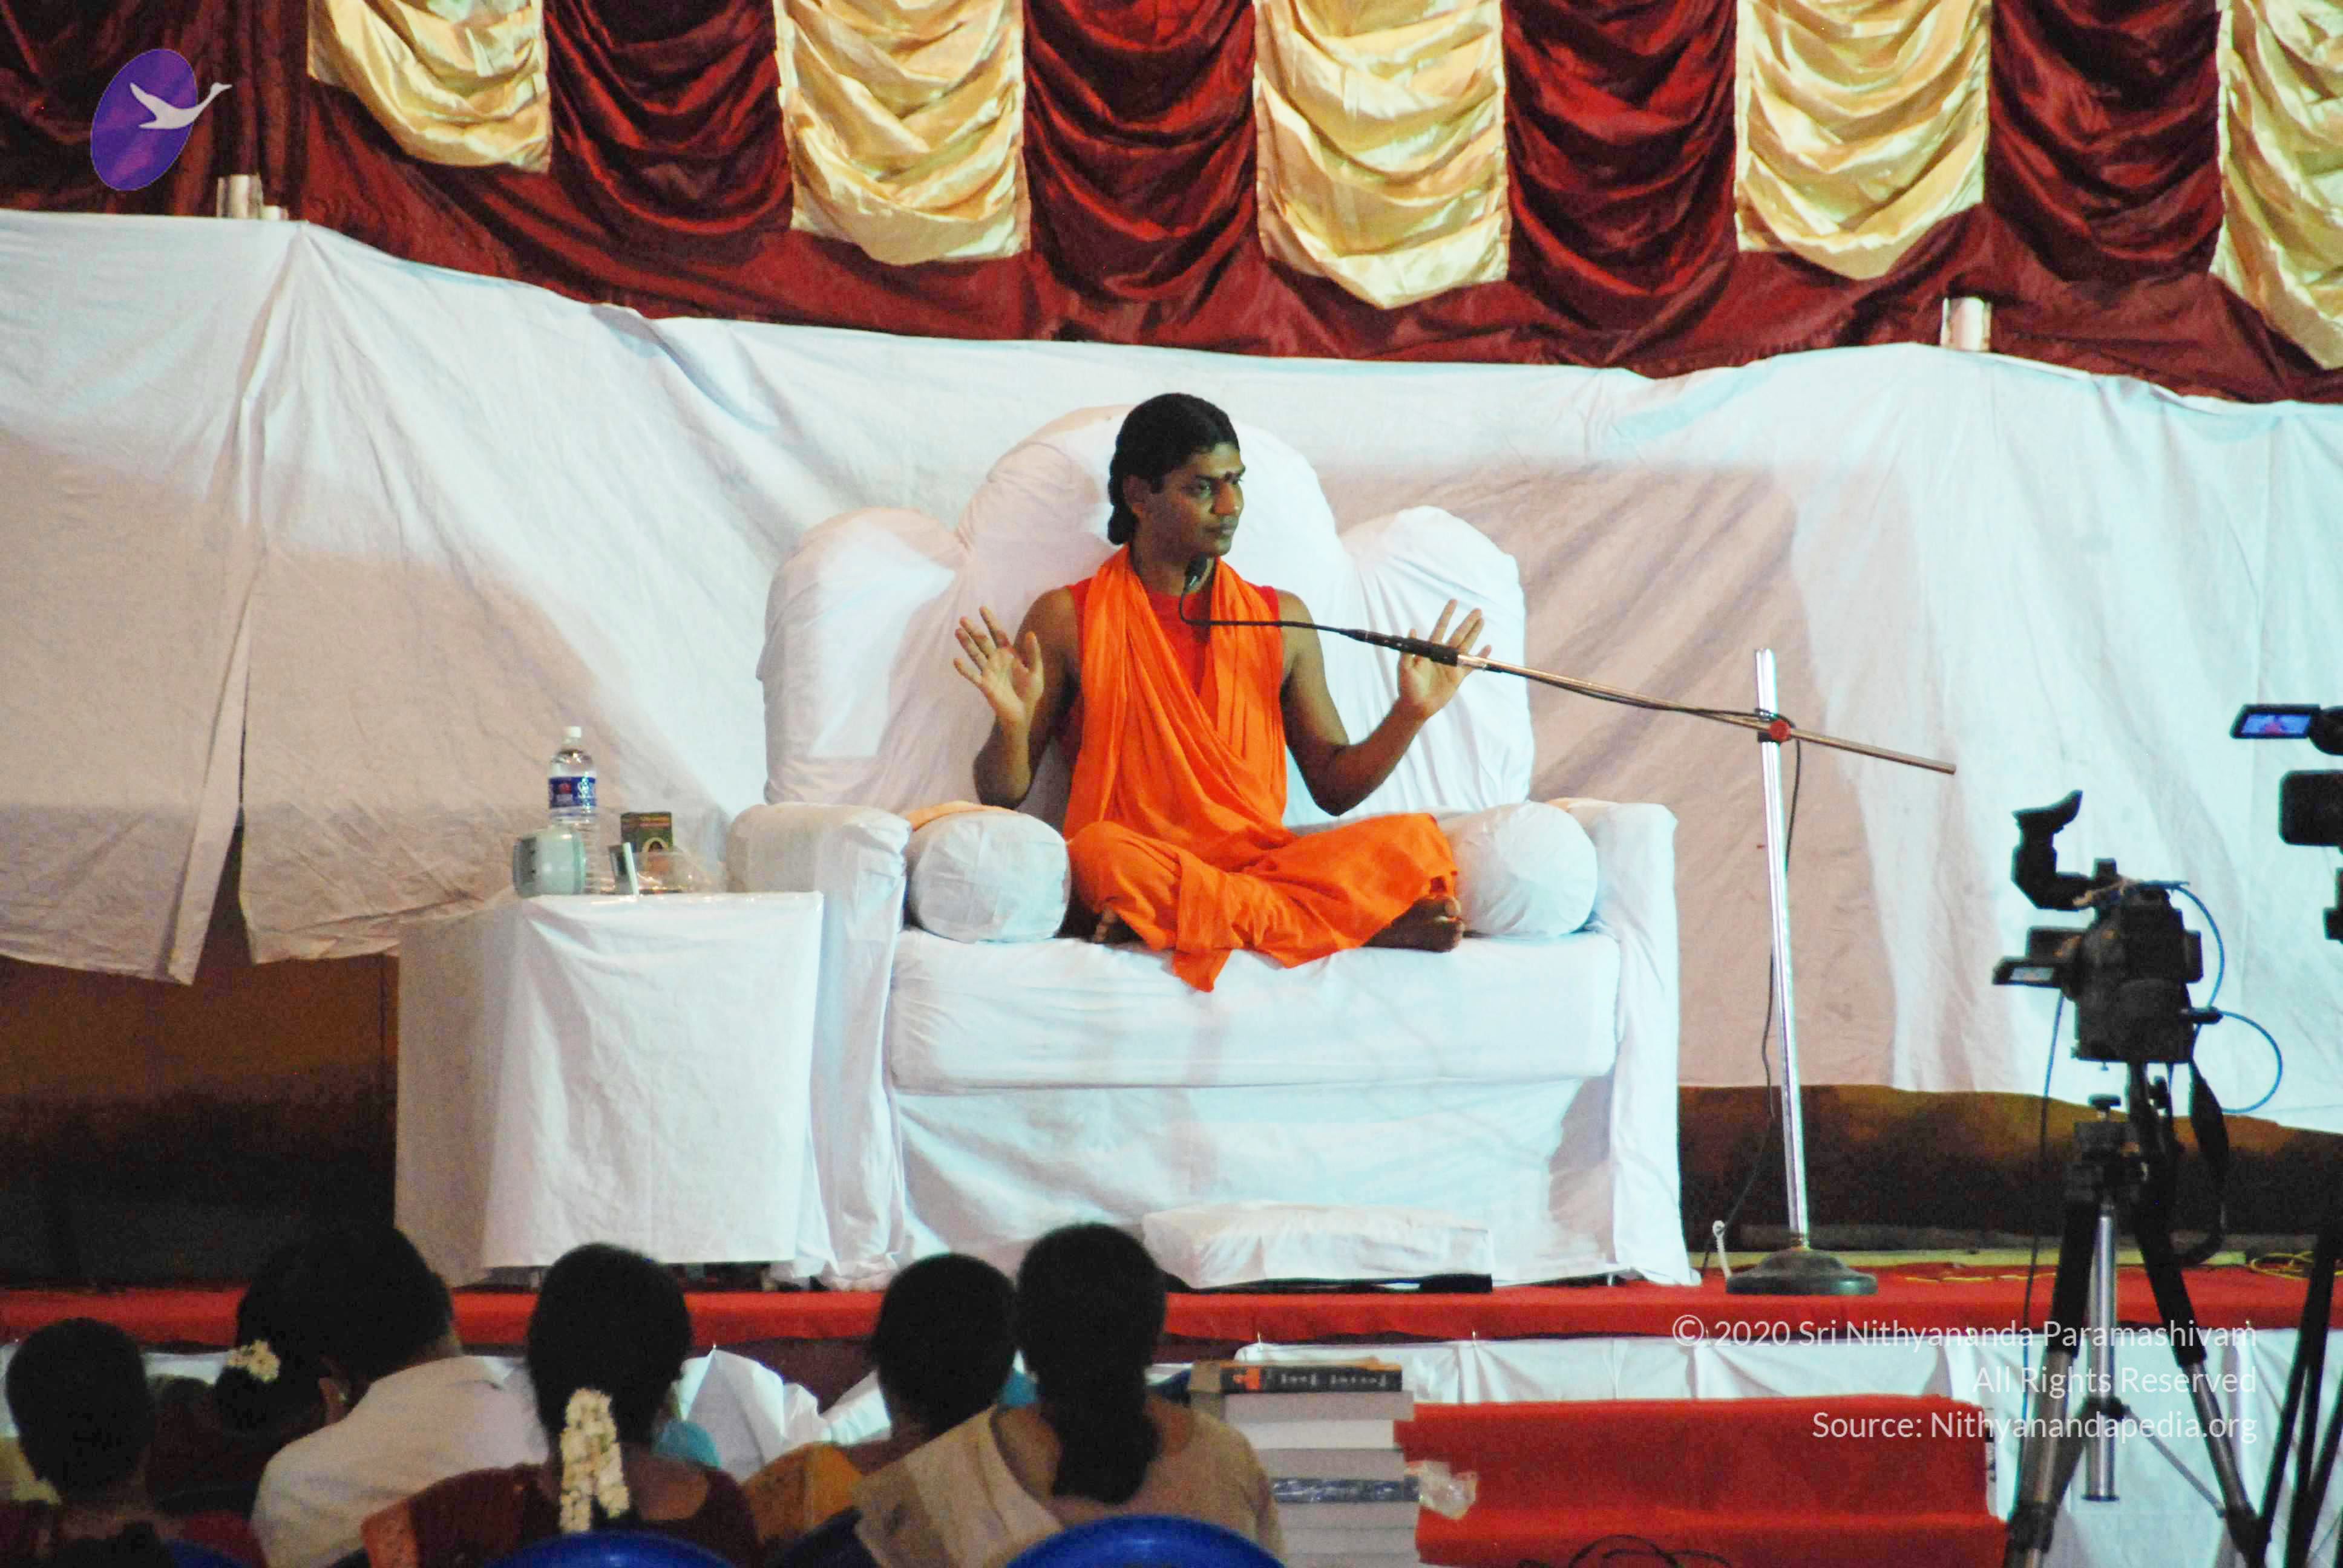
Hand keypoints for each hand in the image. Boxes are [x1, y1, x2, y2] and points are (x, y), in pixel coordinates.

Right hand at [952, 607, 1045, 730]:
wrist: (1024, 712)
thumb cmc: (1030, 691)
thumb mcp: (1036, 670)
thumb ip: (1033, 653)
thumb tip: (1031, 633)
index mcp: (1008, 654)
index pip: (997, 633)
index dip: (990, 621)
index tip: (982, 608)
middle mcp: (996, 660)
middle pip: (982, 641)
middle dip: (973, 630)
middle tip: (963, 618)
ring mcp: (989, 671)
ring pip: (975, 654)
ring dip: (966, 644)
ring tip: (957, 632)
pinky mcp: (985, 685)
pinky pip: (973, 676)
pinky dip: (964, 669)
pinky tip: (956, 661)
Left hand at [1394, 600, 1486, 722]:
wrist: (1416, 706)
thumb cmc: (1407, 687)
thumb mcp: (1404, 668)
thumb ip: (1408, 650)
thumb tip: (1411, 630)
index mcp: (1430, 649)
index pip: (1440, 628)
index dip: (1447, 615)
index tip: (1454, 602)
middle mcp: (1442, 654)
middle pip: (1458, 634)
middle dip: (1467, 622)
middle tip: (1478, 610)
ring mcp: (1451, 665)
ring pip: (1466, 645)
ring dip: (1475, 634)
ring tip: (1482, 621)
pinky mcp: (1458, 677)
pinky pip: (1472, 665)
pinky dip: (1480, 657)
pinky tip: (1487, 648)